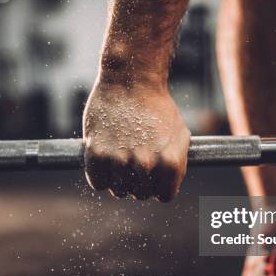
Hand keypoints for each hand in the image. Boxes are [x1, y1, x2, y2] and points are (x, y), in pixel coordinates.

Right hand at [83, 80, 190, 200]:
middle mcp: (146, 165)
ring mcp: (120, 160)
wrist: (130, 80)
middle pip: (141, 194)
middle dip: (139, 182)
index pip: (164, 195)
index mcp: (170, 162)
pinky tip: (106, 158)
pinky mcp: (97, 153)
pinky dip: (100, 175)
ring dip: (119, 180)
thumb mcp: (179, 133)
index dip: (159, 185)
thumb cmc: (156, 105)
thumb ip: (177, 163)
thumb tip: (167, 184)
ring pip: (119, 191)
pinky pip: (98, 182)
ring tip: (120, 157)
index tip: (153, 175)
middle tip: (134, 162)